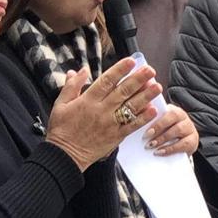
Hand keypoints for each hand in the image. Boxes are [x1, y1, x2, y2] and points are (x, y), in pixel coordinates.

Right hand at [45, 57, 160, 170]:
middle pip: (123, 91)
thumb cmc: (61, 129)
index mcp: (87, 100)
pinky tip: (153, 110)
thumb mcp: (60, 104)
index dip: (120, 70)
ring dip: (145, 96)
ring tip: (157, 87)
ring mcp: (110, 124)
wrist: (64, 155)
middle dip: (138, 79)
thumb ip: (72, 86)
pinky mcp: (115, 137)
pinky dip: (142, 118)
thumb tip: (81, 70)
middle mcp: (101, 110)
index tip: (131, 61)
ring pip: (130, 107)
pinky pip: (131, 126)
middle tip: (150, 70)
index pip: (107, 81)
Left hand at [144, 105, 198, 156]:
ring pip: (178, 130)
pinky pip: (183, 144)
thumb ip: (151, 120)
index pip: (166, 108)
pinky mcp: (193, 141)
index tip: (144, 124)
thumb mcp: (158, 125)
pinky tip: (160, 152)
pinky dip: (170, 149)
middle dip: (158, 126)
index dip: (155, 116)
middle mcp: (184, 116)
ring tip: (151, 145)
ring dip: (163, 138)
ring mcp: (190, 128)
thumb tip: (138, 117)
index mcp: (174, 109)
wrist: (180, 146)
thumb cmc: (165, 133)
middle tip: (146, 136)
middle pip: (173, 116)